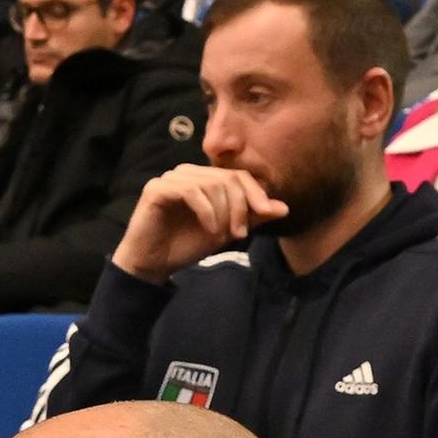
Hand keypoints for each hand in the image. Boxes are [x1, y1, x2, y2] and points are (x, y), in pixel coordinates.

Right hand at [112, 162, 285, 278]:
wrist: (153, 264)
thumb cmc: (185, 245)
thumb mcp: (226, 232)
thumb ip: (251, 218)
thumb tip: (284, 208)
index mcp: (203, 179)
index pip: (237, 175)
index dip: (255, 193)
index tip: (266, 214)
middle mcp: (187, 173)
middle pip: (227, 178)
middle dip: (240, 206)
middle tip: (239, 234)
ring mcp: (170, 178)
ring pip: (211, 183)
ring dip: (223, 212)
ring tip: (221, 235)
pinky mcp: (157, 188)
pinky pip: (191, 191)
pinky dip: (206, 211)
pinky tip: (209, 229)